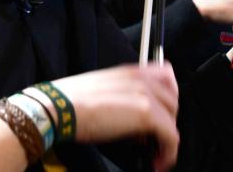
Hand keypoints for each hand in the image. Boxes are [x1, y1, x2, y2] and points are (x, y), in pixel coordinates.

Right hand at [52, 64, 179, 170]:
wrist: (58, 107)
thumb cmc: (71, 101)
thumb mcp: (104, 90)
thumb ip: (125, 98)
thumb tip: (134, 121)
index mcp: (132, 71)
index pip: (167, 76)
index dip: (168, 98)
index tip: (162, 114)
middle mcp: (142, 79)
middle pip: (173, 100)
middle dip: (167, 121)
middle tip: (154, 139)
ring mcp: (146, 95)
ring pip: (173, 119)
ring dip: (167, 138)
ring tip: (155, 153)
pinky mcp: (146, 114)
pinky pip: (171, 136)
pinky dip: (168, 152)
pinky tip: (157, 162)